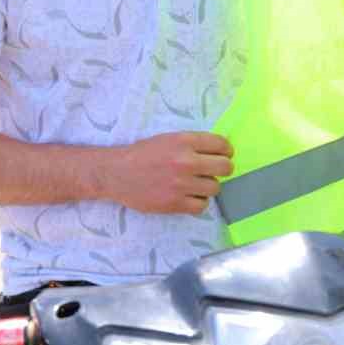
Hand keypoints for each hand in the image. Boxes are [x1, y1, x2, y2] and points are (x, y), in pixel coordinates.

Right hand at [108, 132, 234, 215]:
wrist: (117, 173)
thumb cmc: (142, 154)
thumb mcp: (168, 139)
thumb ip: (192, 144)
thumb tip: (218, 151)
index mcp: (185, 141)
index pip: (221, 144)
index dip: (226, 150)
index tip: (224, 155)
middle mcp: (186, 161)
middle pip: (225, 167)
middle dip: (223, 169)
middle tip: (214, 171)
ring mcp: (181, 184)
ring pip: (215, 188)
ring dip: (208, 187)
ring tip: (196, 185)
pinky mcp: (175, 203)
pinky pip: (202, 206)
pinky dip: (198, 202)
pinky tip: (189, 197)